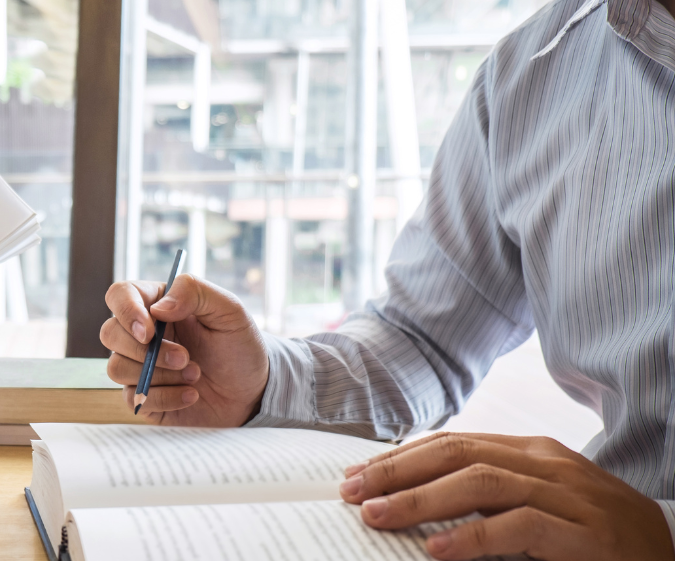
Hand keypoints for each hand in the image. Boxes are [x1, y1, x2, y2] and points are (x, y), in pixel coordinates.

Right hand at [101, 274, 268, 425]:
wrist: (253, 391)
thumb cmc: (239, 346)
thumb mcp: (229, 310)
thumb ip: (195, 292)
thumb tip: (158, 307)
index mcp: (156, 303)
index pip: (120, 295)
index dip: (126, 311)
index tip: (149, 331)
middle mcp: (141, 334)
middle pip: (110, 334)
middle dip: (146, 351)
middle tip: (185, 358)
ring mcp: (138, 366)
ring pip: (117, 368)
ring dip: (159, 375)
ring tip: (195, 375)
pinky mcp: (143, 396)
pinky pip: (134, 398)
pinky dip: (165, 397)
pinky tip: (191, 394)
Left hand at [339, 432, 674, 560]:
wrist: (671, 560)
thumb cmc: (593, 543)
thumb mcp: (535, 511)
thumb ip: (486, 503)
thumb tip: (413, 512)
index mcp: (532, 454)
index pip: (454, 444)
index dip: (400, 457)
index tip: (355, 475)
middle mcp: (548, 465)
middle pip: (458, 454)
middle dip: (397, 471)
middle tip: (350, 492)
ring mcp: (571, 496)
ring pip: (482, 482)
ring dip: (420, 499)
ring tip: (376, 515)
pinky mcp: (588, 535)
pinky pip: (521, 526)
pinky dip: (474, 536)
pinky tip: (437, 548)